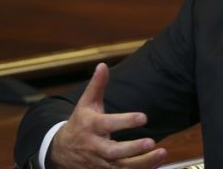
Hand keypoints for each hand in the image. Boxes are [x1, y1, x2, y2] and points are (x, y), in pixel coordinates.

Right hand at [50, 63, 166, 168]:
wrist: (61, 151)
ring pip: (121, 167)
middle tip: (151, 141)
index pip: (108, 124)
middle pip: (114, 151)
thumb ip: (97, 85)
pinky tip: (156, 164)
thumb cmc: (80, 123)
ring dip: (143, 163)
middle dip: (133, 149)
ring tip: (161, 153)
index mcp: (91, 126)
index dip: (125, 121)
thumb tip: (103, 65)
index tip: (143, 117)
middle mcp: (95, 147)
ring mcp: (100, 163)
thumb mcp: (86, 104)